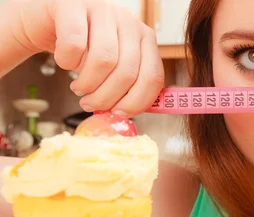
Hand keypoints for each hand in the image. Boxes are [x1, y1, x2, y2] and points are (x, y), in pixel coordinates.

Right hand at [11, 0, 163, 116]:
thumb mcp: (110, 66)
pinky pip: (74, 44)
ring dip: (88, 84)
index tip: (118, 113)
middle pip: (127, 72)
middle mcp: (128, 21)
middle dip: (106, 98)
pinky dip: (67, 62)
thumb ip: (124, 85)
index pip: (152, 76)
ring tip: (79, 88)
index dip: (136, 102)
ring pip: (104, 60)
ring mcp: (102, 10)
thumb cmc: (82, 48)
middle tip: (90, 104)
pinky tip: (65, 63)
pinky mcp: (72, 5)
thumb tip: (122, 112)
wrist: (45, 20)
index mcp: (145, 38)